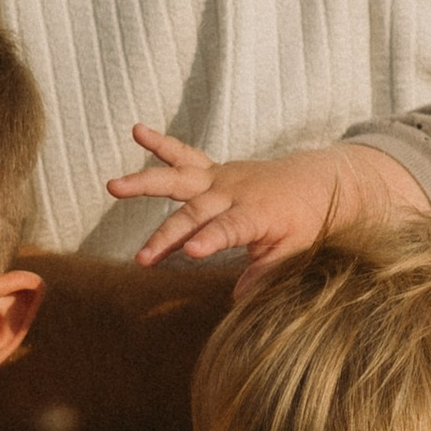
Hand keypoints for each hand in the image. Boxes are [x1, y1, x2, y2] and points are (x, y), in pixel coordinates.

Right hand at [105, 125, 418, 273]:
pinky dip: (160, 143)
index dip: (209, 240)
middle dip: (167, 234)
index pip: (228, 228)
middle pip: (195, 212)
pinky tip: (137, 131)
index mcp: (255, 213)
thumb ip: (267, 272)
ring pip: (179, 179)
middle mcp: (233, 192)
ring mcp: (220, 178)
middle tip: (142, 258)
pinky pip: (183, 155)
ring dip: (145, 183)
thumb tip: (239, 299)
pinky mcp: (212, 171)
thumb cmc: (305, 223)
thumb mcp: (296, 251)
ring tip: (113, 186)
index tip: (188, 253)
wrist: (316, 182)